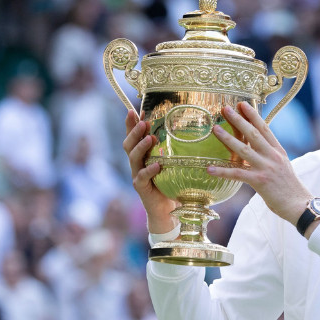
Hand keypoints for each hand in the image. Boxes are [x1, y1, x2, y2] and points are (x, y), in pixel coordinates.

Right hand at [123, 110, 177, 233]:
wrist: (166, 210)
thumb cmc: (171, 183)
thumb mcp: (173, 163)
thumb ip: (176, 149)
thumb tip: (191, 129)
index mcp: (142, 155)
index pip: (133, 136)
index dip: (130, 124)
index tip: (132, 110)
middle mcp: (136, 163)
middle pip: (128, 144)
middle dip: (134, 132)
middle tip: (143, 122)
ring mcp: (137, 175)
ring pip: (133, 158)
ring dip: (141, 147)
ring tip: (150, 138)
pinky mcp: (141, 187)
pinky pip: (141, 177)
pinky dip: (149, 171)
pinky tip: (156, 165)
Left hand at [209, 102, 310, 228]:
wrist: (299, 205)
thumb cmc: (290, 188)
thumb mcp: (283, 166)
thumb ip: (271, 156)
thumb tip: (259, 148)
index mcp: (278, 151)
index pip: (265, 128)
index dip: (253, 115)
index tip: (243, 104)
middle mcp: (272, 156)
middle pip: (253, 133)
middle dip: (239, 120)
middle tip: (226, 108)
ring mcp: (266, 168)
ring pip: (244, 149)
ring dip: (228, 138)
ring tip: (215, 129)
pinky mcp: (259, 181)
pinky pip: (237, 174)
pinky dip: (222, 171)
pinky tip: (210, 169)